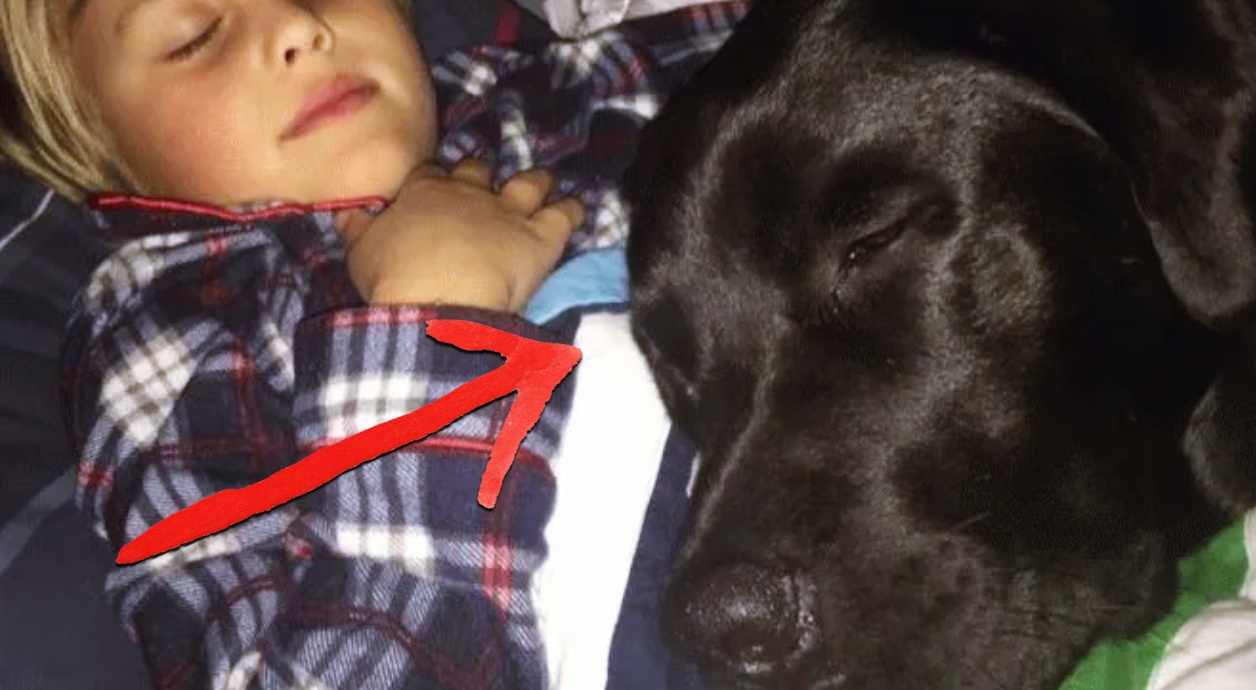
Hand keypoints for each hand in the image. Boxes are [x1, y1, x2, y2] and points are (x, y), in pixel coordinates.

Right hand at [334, 159, 583, 311]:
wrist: (436, 302)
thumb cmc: (394, 280)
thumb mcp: (361, 254)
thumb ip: (356, 229)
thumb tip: (344, 210)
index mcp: (423, 194)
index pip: (431, 174)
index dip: (437, 179)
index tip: (439, 185)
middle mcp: (468, 193)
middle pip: (479, 170)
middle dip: (483, 175)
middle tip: (487, 185)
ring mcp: (508, 211)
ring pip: (529, 182)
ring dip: (537, 181)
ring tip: (544, 182)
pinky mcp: (541, 236)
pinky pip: (565, 214)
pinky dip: (573, 209)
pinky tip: (578, 207)